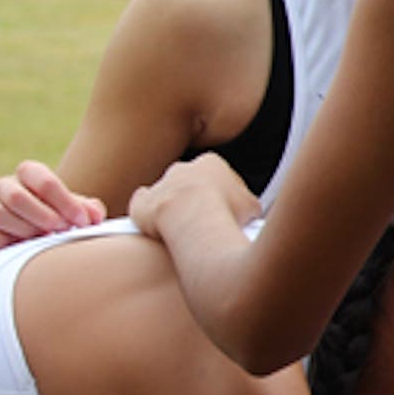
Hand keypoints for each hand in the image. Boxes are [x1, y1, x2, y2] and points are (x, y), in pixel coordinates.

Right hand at [0, 160, 105, 251]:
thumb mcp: (78, 211)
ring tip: (45, 240)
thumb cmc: (63, 218)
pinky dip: (5, 243)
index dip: (64, 201)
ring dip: (25, 231)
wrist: (41, 238)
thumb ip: (88, 210)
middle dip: (43, 216)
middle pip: (16, 196)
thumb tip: (94, 214)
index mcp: (29, 173)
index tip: (82, 221)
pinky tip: (25, 248)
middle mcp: (5, 186)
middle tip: (62, 230)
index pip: (42, 180)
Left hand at [128, 154, 260, 238]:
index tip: (228, 214)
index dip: (225, 197)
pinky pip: (143, 205)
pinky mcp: (141, 203)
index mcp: (212, 163)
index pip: (220, 177)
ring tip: (184, 231)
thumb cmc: (225, 212)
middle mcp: (183, 168)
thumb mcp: (252, 208)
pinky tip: (153, 226)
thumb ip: (248, 207)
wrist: (190, 218)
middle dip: (198, 198)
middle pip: (192, 183)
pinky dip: (147, 214)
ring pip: (168, 193)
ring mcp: (161, 184)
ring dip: (174, 207)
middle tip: (207, 222)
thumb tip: (249, 214)